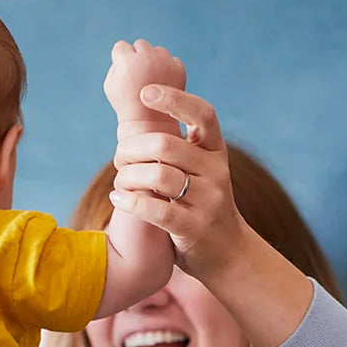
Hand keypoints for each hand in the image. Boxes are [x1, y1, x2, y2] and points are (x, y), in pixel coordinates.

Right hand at [103, 39, 184, 132]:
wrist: (149, 122)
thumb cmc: (125, 104)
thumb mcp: (111, 84)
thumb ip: (116, 64)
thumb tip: (129, 51)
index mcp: (128, 62)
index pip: (121, 47)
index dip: (120, 60)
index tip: (123, 73)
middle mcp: (148, 57)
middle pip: (140, 44)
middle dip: (137, 57)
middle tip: (138, 76)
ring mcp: (166, 62)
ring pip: (157, 50)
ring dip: (153, 61)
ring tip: (150, 80)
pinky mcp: (179, 68)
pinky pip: (171, 60)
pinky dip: (167, 69)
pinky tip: (162, 83)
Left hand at [110, 84, 246, 279]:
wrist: (228, 253)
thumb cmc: (200, 205)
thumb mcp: (198, 171)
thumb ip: (176, 149)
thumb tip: (137, 115)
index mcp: (216, 151)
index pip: (203, 114)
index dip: (175, 99)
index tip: (146, 93)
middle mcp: (216, 171)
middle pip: (166, 145)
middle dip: (132, 148)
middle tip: (119, 158)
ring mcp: (208, 200)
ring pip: (158, 176)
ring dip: (128, 176)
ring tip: (119, 182)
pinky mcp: (194, 228)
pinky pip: (156, 210)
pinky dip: (130, 201)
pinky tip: (118, 198)